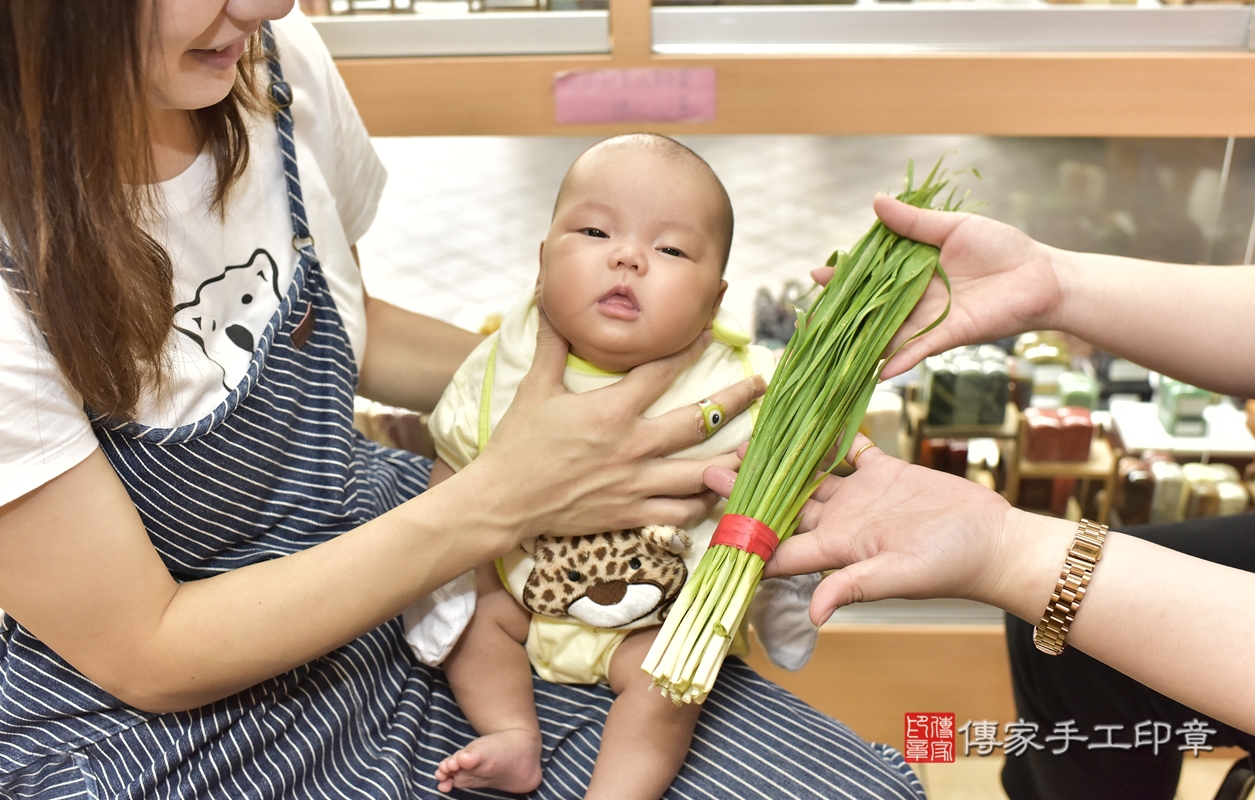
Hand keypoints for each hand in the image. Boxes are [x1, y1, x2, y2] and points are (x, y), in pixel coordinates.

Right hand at [466, 308, 764, 543]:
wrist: (502, 502)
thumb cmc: (517, 445)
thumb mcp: (534, 389)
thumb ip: (552, 344)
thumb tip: (550, 299)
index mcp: (610, 410)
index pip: (663, 370)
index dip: (692, 345)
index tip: (715, 327)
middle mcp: (631, 446)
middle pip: (699, 420)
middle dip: (737, 400)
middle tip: (762, 385)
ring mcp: (635, 483)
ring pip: (701, 472)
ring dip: (733, 458)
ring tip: (758, 446)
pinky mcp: (632, 514)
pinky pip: (681, 512)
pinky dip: (703, 503)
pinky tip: (717, 492)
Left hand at [705, 435, 1014, 625]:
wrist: (996, 543)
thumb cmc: (952, 566)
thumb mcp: (902, 577)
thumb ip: (856, 587)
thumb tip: (813, 613)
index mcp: (836, 548)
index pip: (779, 548)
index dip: (745, 539)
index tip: (709, 525)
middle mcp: (840, 523)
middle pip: (782, 507)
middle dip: (747, 490)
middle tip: (709, 469)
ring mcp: (861, 497)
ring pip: (808, 475)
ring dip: (779, 460)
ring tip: (746, 441)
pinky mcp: (884, 473)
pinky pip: (848, 451)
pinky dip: (829, 436)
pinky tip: (804, 417)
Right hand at [811, 195, 1062, 378]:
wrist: (1042, 276)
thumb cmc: (1003, 248)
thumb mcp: (954, 227)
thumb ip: (914, 222)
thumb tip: (876, 200)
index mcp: (914, 269)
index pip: (871, 274)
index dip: (845, 275)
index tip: (818, 273)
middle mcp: (916, 297)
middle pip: (872, 307)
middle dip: (842, 312)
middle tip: (811, 315)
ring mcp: (930, 318)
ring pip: (888, 331)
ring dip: (861, 340)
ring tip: (831, 347)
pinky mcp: (949, 335)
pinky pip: (918, 348)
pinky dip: (899, 360)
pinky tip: (876, 370)